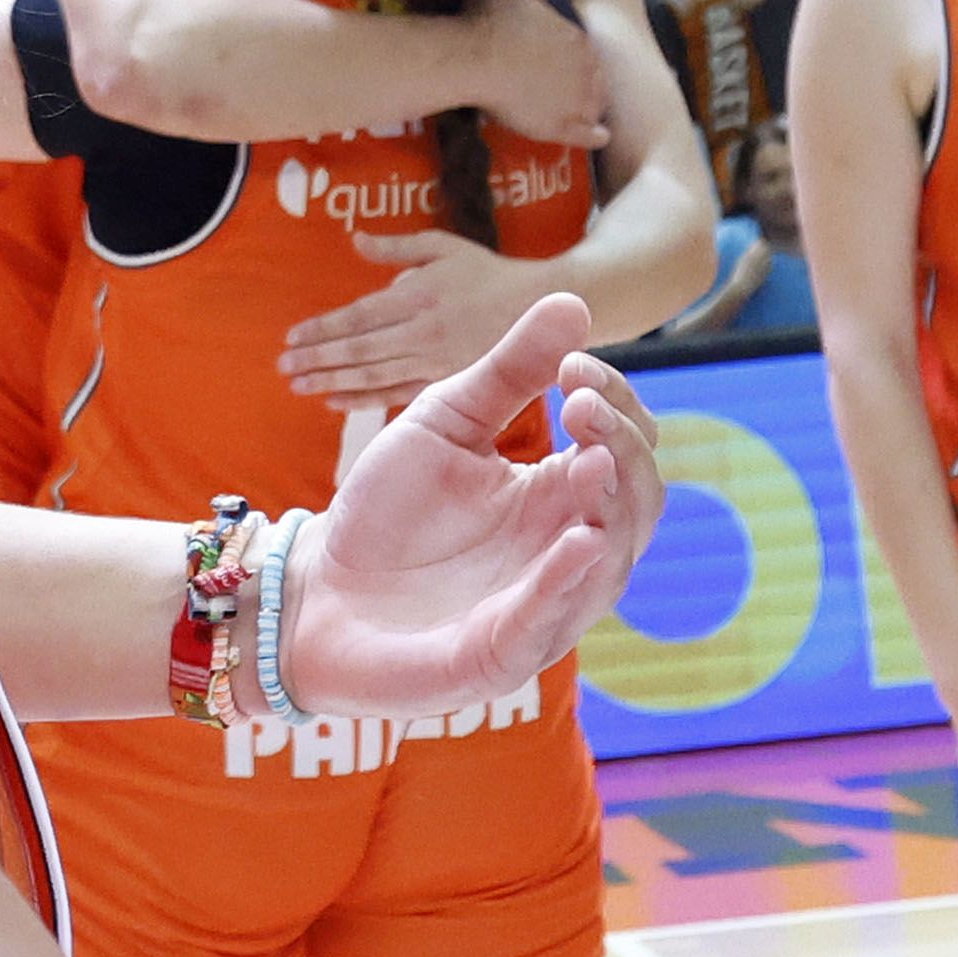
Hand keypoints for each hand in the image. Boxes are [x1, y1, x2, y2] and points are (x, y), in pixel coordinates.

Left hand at [275, 290, 663, 717]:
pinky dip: (569, 580)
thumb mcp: (445, 423)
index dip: (614, 404)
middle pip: (638, 500)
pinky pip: (552, 619)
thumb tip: (572, 303)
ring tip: (595, 455)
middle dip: (623, 446)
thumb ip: (507, 372)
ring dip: (613, 508)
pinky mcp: (506, 653)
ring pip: (612, 564)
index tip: (573, 364)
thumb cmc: (387, 513)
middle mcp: (568, 553)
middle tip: (581, 399)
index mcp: (559, 496)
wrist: (319, 590)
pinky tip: (578, 540)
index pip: (625, 447)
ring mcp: (545, 606)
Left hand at [281, 228, 549, 406]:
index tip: (292, 336)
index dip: (324, 329)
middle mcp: (423, 333)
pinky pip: (398, 394)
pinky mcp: (446, 381)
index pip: (360, 316)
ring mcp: (435, 361)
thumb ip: (397, 247)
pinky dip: (365, 400)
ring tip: (298, 385)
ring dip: (332, 381)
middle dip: (318, 359)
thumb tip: (355, 239)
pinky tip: (336, 401)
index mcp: (419, 297)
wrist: (543, 309)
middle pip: (360, 350)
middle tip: (283, 366)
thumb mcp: (443, 247)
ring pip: (374, 376)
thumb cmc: (487, 273)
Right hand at [465, 0, 604, 146]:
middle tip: (568, 90)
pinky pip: (585, 135)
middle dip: (586, 85)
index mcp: (578, 40)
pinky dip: (595, 136)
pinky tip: (601, 137)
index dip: (577, 61)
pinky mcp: (557, 125)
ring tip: (583, 115)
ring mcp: (574, 100)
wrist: (474, 58)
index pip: (587, 54)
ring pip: (592, 107)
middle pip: (595, 81)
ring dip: (590, 109)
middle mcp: (585, 70)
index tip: (565, 65)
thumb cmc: (492, 22)